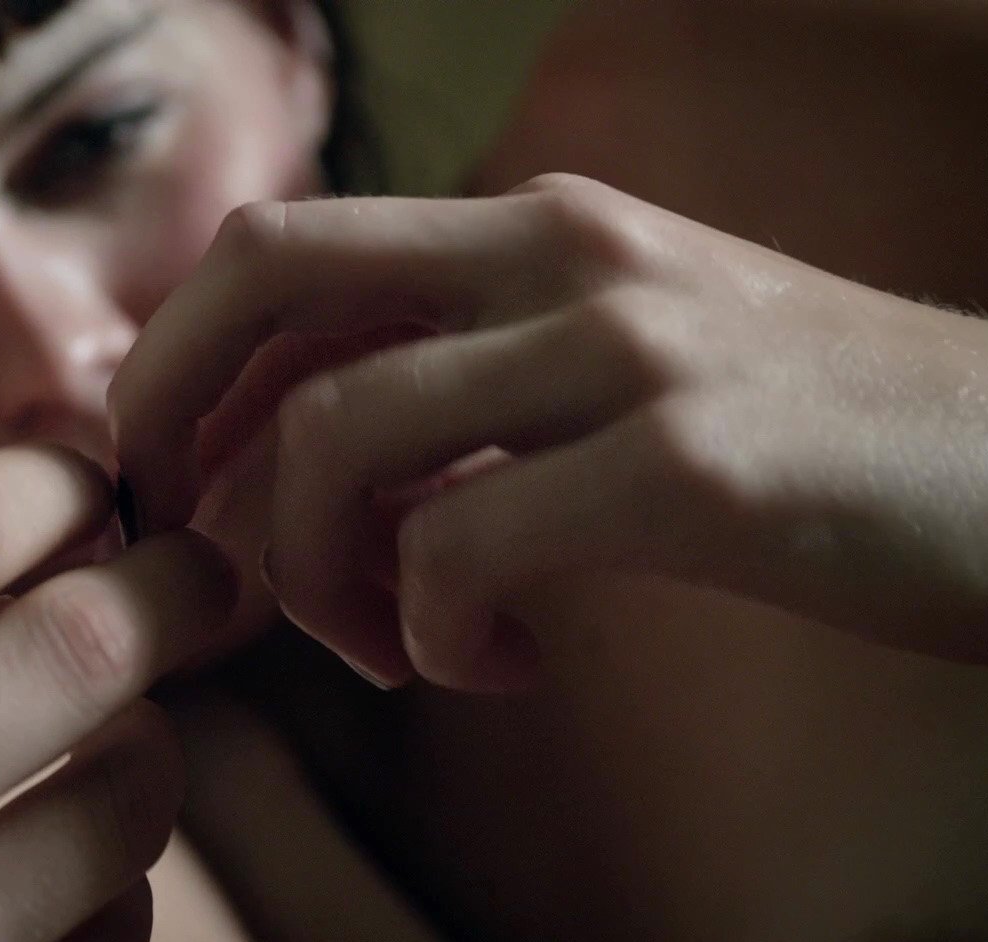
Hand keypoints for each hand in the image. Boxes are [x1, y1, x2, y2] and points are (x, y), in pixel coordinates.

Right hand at [0, 445, 236, 941]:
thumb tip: (5, 555)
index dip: (51, 487)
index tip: (92, 486)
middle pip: (77, 648)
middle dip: (177, 589)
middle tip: (209, 576)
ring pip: (128, 807)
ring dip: (138, 756)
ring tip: (106, 749)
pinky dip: (107, 898)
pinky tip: (59, 888)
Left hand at [111, 174, 987, 691]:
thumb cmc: (818, 437)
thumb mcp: (619, 370)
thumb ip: (471, 393)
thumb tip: (310, 465)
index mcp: (533, 226)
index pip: (277, 247)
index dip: (174, 363)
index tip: (170, 484)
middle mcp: (561, 252)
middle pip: (262, 275)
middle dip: (168, 420)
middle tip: (186, 554)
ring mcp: (625, 348)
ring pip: (335, 432)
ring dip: (314, 573)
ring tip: (393, 646)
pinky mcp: (690, 466)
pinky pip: (464, 550)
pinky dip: (437, 635)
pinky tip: (502, 668)